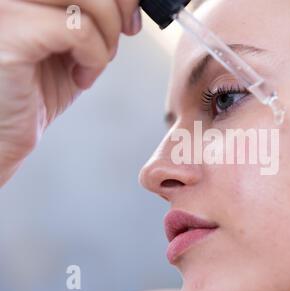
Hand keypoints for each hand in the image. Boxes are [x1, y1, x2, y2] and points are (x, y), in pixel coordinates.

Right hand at [0, 0, 141, 185]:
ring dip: (106, 36)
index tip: (130, 19)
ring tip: (90, 64)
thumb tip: (131, 2)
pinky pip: (78, 30)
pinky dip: (94, 59)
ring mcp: (6, 5)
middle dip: (120, 7)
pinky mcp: (9, 32)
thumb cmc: (36, 89)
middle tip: (121, 39)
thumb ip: (94, 16)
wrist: (1, 133)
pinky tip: (80, 78)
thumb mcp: (71, 44)